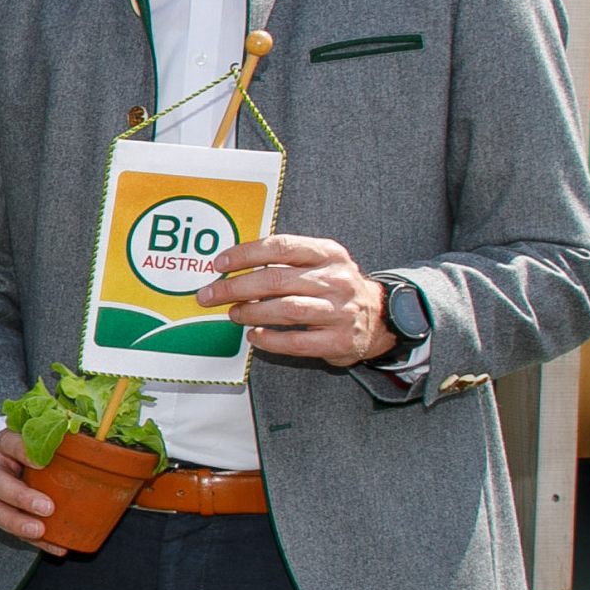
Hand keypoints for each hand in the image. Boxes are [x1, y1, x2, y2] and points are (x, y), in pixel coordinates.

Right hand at [0, 422, 63, 556]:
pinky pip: (15, 532)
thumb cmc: (27, 449)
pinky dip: (37, 542)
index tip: (41, 462)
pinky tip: (57, 547)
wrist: (2, 460)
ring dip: (18, 523)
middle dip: (21, 497)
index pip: (10, 444)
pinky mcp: (3, 515)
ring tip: (40, 530)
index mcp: (5, 447)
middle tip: (46, 507)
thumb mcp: (37, 437)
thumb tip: (96, 443)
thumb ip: (59, 440)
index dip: (23, 452)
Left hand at [198, 234, 395, 365]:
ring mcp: (341, 311)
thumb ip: (285, 260)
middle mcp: (336, 279)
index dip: (245, 254)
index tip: (219, 263)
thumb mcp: (320, 263)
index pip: (281, 247)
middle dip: (236, 288)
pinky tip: (255, 336)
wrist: (379, 318)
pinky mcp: (340, 340)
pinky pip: (297, 342)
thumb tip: (232, 265)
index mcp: (329, 253)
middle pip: (277, 280)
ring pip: (287, 309)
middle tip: (210, 295)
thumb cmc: (334, 288)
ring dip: (251, 312)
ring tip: (233, 314)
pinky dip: (270, 340)